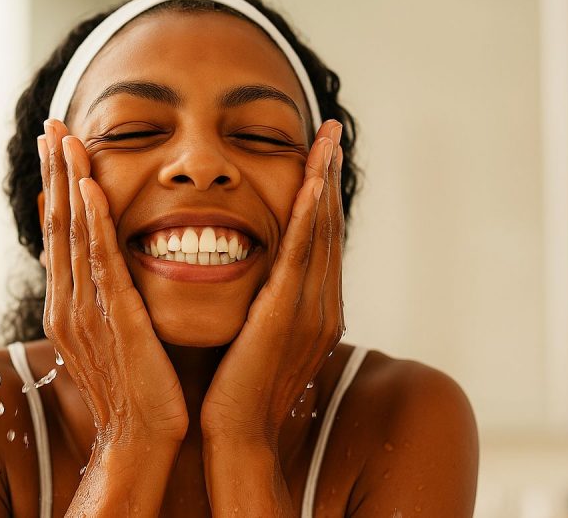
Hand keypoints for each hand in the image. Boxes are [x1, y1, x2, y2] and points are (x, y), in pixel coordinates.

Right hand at [38, 119, 188, 448]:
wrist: (140, 438)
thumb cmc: (136, 390)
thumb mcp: (113, 335)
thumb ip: (107, 298)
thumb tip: (109, 268)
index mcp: (68, 305)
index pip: (59, 234)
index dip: (55, 188)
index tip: (56, 147)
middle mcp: (67, 302)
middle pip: (57, 224)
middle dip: (53, 172)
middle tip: (52, 124)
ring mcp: (86, 310)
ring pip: (73, 233)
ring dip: (67, 181)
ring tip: (65, 137)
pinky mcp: (115, 318)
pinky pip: (100, 260)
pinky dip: (92, 220)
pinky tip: (88, 186)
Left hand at [201, 119, 344, 447]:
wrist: (237, 436)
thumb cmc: (238, 390)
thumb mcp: (259, 337)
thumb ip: (266, 304)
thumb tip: (256, 278)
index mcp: (315, 309)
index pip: (319, 239)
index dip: (322, 195)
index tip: (321, 156)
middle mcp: (323, 305)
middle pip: (327, 227)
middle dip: (330, 175)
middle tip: (330, 131)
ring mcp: (310, 309)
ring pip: (319, 232)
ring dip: (323, 181)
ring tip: (325, 139)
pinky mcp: (287, 314)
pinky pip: (301, 253)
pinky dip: (309, 215)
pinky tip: (312, 181)